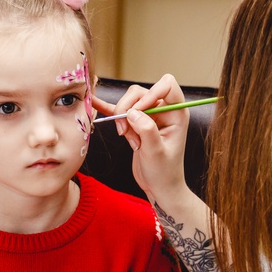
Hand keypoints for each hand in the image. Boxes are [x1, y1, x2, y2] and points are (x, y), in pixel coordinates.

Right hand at [91, 75, 189, 203]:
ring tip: (127, 138)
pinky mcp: (136, 123)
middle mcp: (164, 110)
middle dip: (129, 110)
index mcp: (176, 113)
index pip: (167, 85)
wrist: (159, 186)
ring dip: (122, 118)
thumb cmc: (164, 172)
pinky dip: (109, 109)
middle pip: (140, 92)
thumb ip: (147, 130)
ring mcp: (149, 115)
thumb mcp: (156, 153)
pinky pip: (121, 111)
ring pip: (129, 101)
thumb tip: (132, 112)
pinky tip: (95, 103)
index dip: (150, 94)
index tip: (138, 111)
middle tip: (126, 132)